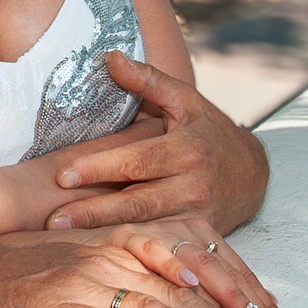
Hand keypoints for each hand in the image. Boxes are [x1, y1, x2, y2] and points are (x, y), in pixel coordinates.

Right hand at [0, 227, 286, 307]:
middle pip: (186, 285)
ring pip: (153, 306)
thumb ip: (142, 275)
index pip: (199, 261)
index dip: (243, 291)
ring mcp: (81, 279)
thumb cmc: (28, 278)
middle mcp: (110, 252)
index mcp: (125, 238)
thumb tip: (203, 302)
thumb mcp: (92, 265)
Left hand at [47, 53, 269, 232]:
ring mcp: (197, 215)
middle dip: (94, 210)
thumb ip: (147, 80)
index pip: (135, 161)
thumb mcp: (185, 100)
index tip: (62, 175)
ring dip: (104, 233)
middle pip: (136, 201)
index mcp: (187, 148)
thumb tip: (109, 57)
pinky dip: (129, 246)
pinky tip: (97, 250)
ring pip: (145, 226)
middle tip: (53, 218)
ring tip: (64, 236)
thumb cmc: (209, 130)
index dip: (99, 168)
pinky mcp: (197, 236)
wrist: (253, 173)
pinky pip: (159, 242)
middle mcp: (194, 185)